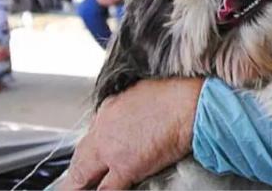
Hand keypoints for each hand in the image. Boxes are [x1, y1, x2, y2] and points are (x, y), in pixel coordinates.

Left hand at [60, 77, 202, 189]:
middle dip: (79, 169)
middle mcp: (104, 127)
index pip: (94, 134)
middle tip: (78, 181)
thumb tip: (137, 116)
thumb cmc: (181, 92)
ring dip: (82, 183)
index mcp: (111, 107)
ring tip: (81, 188)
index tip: (96, 157)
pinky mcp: (125, 166)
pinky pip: (105, 189)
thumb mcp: (148, 91)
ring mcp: (112, 149)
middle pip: (81, 155)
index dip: (94, 149)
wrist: (194, 101)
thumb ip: (134, 106)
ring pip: (82, 174)